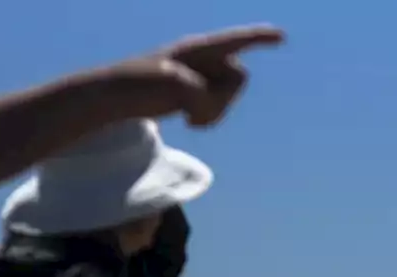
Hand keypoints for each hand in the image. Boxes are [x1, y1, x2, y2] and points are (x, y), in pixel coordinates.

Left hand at [116, 25, 285, 127]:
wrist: (115, 97)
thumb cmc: (138, 84)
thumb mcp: (173, 85)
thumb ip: (202, 92)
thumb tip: (208, 103)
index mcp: (199, 48)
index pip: (237, 40)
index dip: (260, 38)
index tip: (281, 36)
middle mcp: (204, 58)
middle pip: (239, 79)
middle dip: (223, 99)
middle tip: (191, 106)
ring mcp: (201, 76)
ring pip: (230, 98)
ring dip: (213, 113)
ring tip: (186, 116)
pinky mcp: (195, 93)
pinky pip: (219, 110)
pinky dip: (207, 119)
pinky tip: (186, 119)